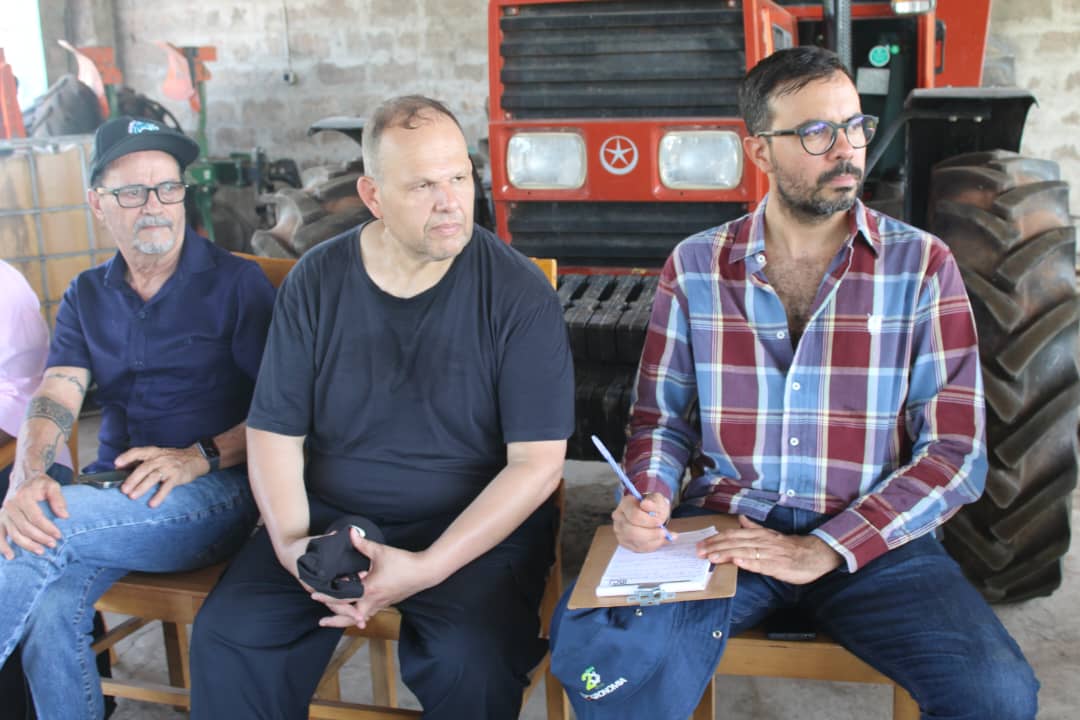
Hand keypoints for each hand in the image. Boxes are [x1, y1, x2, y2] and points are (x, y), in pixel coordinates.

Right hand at [0, 470, 67, 558]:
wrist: (24, 478)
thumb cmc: (40, 484)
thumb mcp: (52, 486)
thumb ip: (58, 500)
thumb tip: (64, 516)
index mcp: (24, 497)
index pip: (36, 517)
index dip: (48, 528)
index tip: (59, 535)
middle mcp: (11, 505)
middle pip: (25, 527)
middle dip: (40, 538)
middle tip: (53, 545)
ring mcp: (4, 513)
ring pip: (14, 533)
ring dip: (27, 545)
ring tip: (40, 551)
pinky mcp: (0, 519)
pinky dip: (3, 546)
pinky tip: (10, 556)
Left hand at [114, 445, 209, 507]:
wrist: (196, 458)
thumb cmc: (172, 459)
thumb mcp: (157, 455)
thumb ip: (141, 461)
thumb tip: (119, 469)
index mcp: (153, 452)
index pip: (138, 452)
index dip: (127, 457)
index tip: (116, 464)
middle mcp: (160, 458)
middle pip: (144, 468)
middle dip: (132, 479)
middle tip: (123, 490)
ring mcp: (169, 467)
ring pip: (153, 476)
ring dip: (142, 487)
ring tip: (133, 497)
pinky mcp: (177, 476)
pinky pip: (167, 486)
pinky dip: (159, 495)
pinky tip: (153, 503)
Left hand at [311, 528, 433, 629]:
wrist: (425, 572)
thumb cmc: (404, 562)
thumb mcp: (380, 551)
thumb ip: (362, 543)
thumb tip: (350, 532)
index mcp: (368, 589)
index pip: (342, 597)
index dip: (327, 596)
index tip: (314, 595)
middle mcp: (373, 601)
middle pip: (349, 617)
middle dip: (335, 620)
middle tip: (321, 621)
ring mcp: (381, 604)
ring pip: (360, 618)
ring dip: (347, 621)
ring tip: (335, 621)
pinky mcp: (387, 603)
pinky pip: (369, 613)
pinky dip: (359, 615)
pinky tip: (356, 613)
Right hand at [612, 492, 674, 552]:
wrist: (650, 512)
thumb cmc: (653, 505)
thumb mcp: (658, 500)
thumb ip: (654, 502)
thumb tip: (645, 505)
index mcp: (625, 503)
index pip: (634, 516)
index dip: (649, 521)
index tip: (660, 522)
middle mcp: (618, 517)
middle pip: (632, 532)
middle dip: (651, 534)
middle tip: (664, 533)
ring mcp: (619, 531)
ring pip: (634, 542)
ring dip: (653, 541)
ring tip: (664, 537)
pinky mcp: (624, 542)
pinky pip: (637, 549)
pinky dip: (651, 546)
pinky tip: (659, 541)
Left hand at [697, 515, 841, 584]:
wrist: (813, 555)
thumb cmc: (789, 547)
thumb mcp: (770, 535)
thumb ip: (754, 528)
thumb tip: (740, 519)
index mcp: (758, 534)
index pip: (732, 535)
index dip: (715, 539)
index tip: (701, 544)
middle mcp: (761, 542)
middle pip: (734, 542)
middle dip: (715, 547)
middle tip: (699, 552)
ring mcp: (768, 554)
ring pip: (744, 552)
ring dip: (726, 554)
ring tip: (711, 557)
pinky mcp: (777, 566)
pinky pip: (761, 564)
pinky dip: (748, 563)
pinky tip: (737, 562)